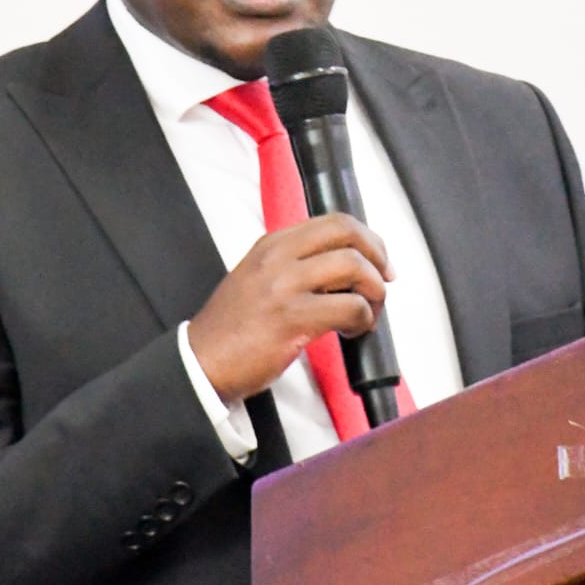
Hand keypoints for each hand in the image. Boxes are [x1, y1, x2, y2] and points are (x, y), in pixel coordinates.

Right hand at [187, 213, 392, 403]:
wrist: (201, 362)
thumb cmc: (231, 328)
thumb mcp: (258, 278)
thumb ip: (294, 266)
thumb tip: (344, 270)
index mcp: (272, 244)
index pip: (333, 221)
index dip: (366, 238)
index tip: (377, 260)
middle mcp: (279, 257)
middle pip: (348, 233)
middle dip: (378, 255)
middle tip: (384, 280)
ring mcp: (285, 286)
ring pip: (354, 267)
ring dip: (374, 292)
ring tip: (367, 312)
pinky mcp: (293, 318)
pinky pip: (350, 307)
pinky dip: (363, 319)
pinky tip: (353, 331)